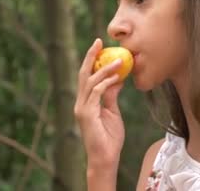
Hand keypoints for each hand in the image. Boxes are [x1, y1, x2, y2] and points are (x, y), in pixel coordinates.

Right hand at [74, 38, 125, 168]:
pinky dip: (106, 83)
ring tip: (118, 61)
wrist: (105, 157)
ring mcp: (82, 108)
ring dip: (104, 69)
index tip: (100, 45)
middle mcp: (80, 102)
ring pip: (90, 81)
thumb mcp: (113, 112)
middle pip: (83, 74)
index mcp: (85, 102)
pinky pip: (96, 93)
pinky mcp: (86, 114)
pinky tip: (116, 78)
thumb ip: (111, 96)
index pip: (87, 76)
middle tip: (99, 41)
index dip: (91, 60)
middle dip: (90, 56)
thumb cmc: (109, 138)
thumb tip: (117, 79)